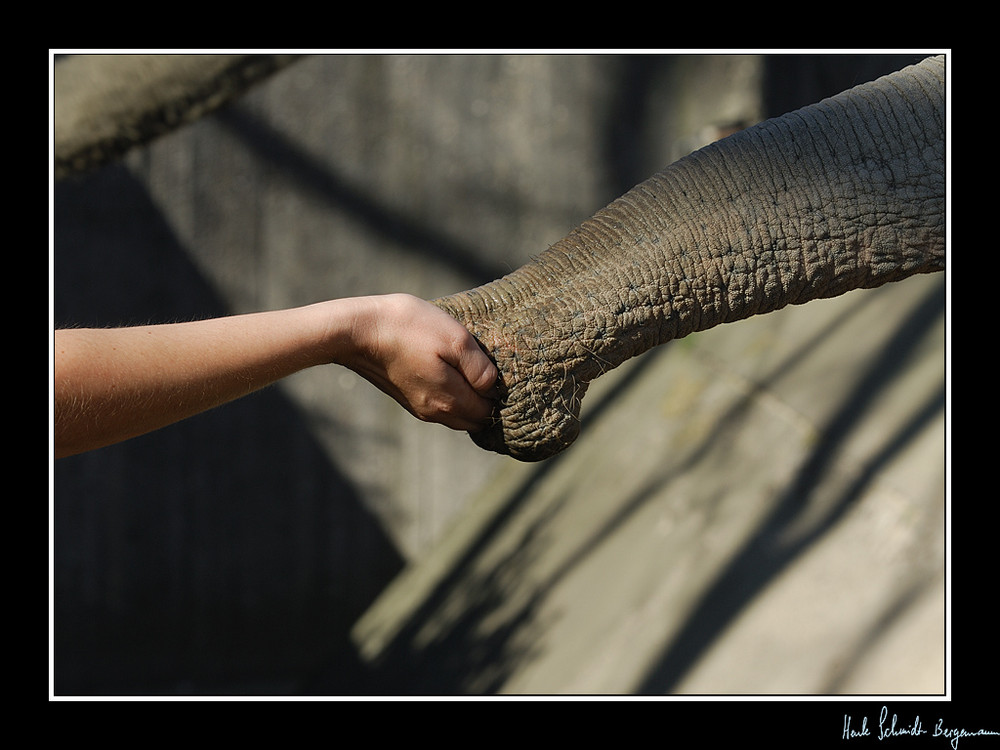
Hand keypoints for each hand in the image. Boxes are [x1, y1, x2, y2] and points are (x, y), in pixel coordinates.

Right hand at [330, 294, 498, 431]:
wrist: (358, 331)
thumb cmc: (409, 328)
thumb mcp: (455, 339)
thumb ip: (480, 368)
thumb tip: (492, 387)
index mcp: (450, 402)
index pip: (488, 412)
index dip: (499, 395)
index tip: (500, 370)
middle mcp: (435, 412)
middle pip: (473, 419)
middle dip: (486, 402)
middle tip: (491, 372)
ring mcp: (419, 407)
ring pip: (456, 414)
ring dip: (468, 399)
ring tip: (472, 371)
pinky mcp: (407, 398)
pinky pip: (439, 406)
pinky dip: (451, 396)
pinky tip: (449, 371)